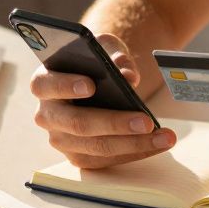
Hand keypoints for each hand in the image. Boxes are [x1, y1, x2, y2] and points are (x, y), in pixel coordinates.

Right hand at [29, 33, 176, 168]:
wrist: (94, 80)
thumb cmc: (94, 61)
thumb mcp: (103, 47)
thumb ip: (114, 54)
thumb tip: (128, 76)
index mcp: (43, 82)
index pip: (47, 84)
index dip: (67, 85)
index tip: (91, 85)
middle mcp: (47, 114)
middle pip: (78, 123)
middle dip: (114, 123)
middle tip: (146, 121)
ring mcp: (61, 139)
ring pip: (97, 146)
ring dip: (134, 144)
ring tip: (164, 137)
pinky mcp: (78, 156)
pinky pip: (107, 159)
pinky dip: (135, 152)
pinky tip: (158, 143)